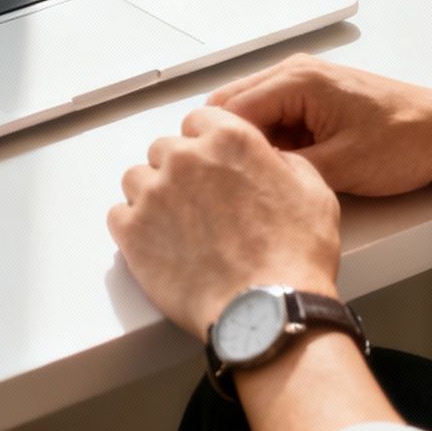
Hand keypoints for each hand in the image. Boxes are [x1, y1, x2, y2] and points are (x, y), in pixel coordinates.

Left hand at [108, 107, 339, 337]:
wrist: (266, 310)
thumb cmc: (294, 255)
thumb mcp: (313, 190)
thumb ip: (283, 162)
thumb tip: (269, 160)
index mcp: (229, 139)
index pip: (199, 120)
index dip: (207, 143)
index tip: (212, 164)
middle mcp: (186, 158)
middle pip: (165, 149)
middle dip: (180, 169)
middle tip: (199, 202)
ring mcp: (154, 194)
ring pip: (137, 178)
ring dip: (153, 194)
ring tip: (176, 225)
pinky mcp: (133, 232)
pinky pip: (118, 215)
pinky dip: (134, 226)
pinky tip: (158, 243)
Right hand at [205, 54, 431, 197]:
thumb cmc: (407, 140)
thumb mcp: (341, 166)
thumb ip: (286, 169)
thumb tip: (247, 181)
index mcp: (298, 80)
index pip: (230, 109)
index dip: (215, 146)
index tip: (208, 181)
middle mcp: (296, 75)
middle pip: (233, 109)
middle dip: (226, 146)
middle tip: (224, 187)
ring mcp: (304, 87)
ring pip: (252, 117)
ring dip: (249, 147)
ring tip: (251, 184)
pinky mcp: (314, 103)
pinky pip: (275, 123)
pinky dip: (270, 147)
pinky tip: (278, 175)